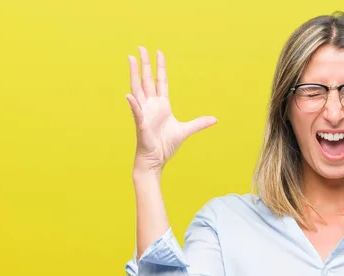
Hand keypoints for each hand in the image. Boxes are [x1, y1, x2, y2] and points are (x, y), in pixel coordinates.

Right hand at [126, 47, 217, 172]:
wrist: (156, 161)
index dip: (160, 67)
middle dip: (145, 64)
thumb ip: (199, 123)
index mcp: (162, 105)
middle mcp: (151, 106)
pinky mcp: (141, 125)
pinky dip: (133, 105)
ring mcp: (144, 113)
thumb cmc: (165, 146)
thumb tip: (215, 119)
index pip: (160, 81)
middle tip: (141, 47)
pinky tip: (129, 96)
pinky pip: (136, 113)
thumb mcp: (185, 131)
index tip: (159, 53)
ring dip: (134, 74)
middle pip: (147, 80)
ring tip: (131, 59)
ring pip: (138, 89)